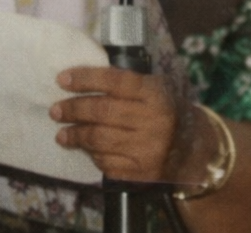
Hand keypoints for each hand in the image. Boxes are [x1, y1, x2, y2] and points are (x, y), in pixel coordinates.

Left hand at [51, 67, 175, 181]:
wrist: (194, 149)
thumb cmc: (163, 111)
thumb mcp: (152, 89)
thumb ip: (122, 82)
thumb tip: (77, 78)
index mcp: (155, 94)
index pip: (114, 81)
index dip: (84, 78)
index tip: (61, 79)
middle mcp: (155, 121)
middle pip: (102, 111)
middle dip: (73, 110)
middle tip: (55, 110)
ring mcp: (150, 149)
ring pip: (100, 139)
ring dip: (75, 136)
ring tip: (62, 133)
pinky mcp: (145, 173)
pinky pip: (108, 163)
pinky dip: (93, 155)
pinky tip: (86, 149)